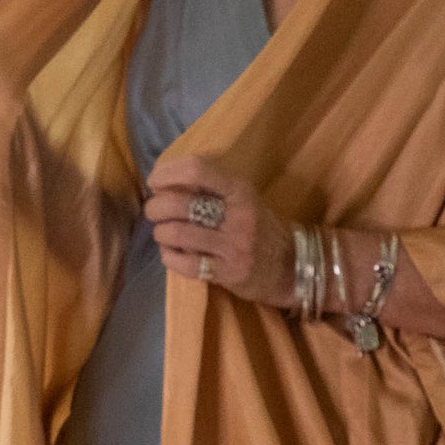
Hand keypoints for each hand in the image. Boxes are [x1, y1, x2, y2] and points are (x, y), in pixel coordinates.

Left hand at [145, 157, 293, 306]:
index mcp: (240, 191)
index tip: (154, 182)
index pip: (197, 170)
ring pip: (178, 233)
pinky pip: (185, 264)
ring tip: (163, 233)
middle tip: (154, 212)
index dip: (167, 173)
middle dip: (156, 207)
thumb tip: (164, 180)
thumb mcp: (244, 199)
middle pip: (180, 204)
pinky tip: (171, 254)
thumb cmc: (259, 228)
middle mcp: (239, 216)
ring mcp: (234, 247)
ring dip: (160, 233)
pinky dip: (169, 257)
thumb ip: (212, 188)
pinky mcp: (229, 273)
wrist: (290, 267)